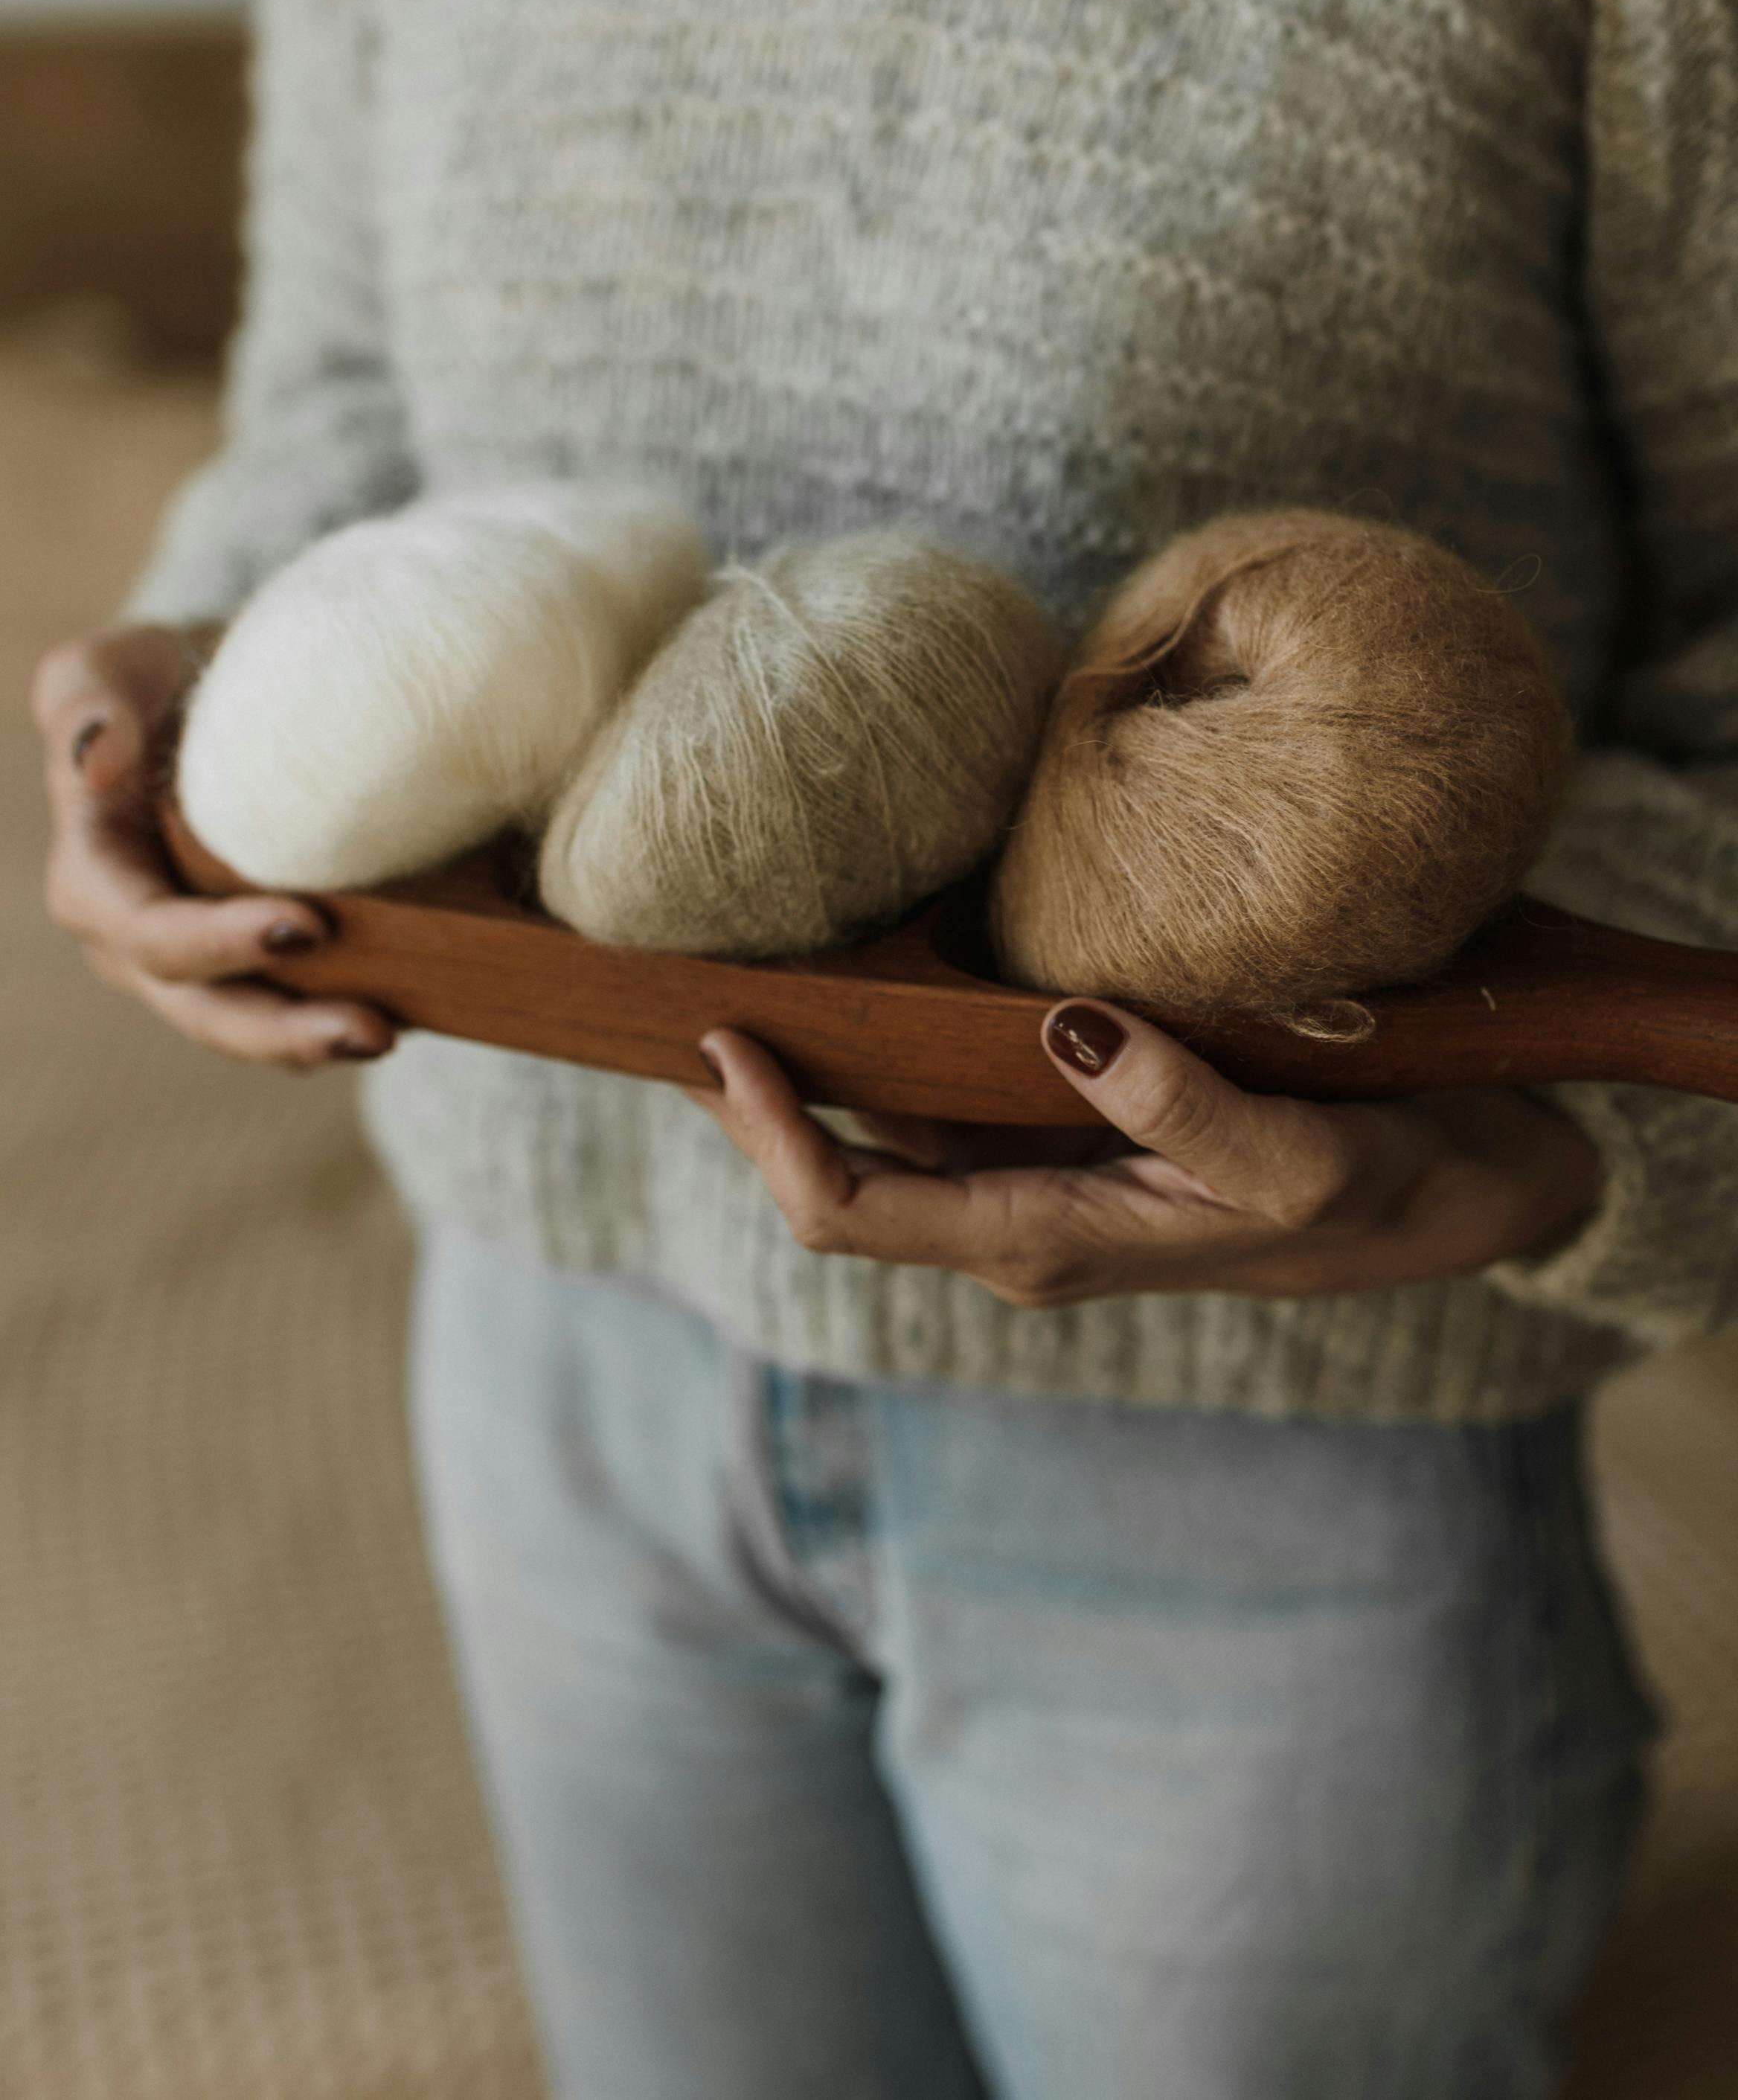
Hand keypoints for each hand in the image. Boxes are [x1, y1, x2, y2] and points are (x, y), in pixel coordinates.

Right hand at [34, 625, 395, 1069]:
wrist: (210, 695)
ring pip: (254, 1026)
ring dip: (318, 1041)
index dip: (219, 944)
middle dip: (283, 1032)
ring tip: (391, 1034)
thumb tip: (98, 760)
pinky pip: (296, 1003)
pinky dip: (341, 1009)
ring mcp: (201, 963)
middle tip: (373, 1029)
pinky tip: (412, 1008)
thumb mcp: (105, 670)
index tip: (307, 927)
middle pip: (205, 1010)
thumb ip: (91, 703)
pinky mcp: (257, 963)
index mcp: (96, 882)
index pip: (150, 934)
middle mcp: (140, 943)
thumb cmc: (147, 681)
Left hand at [688, 1001, 1601, 1306]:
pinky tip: (857, 989)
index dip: (776, 1140)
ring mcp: (1047, 1186)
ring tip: (739, 979)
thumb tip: (1070, 1026)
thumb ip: (1186, 1105)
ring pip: (886, 1143)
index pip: (861, 1213)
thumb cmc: (1390, 1181)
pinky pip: (945, 1108)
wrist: (1467, 1193)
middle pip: (844, 1179)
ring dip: (812, 1080)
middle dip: (758, 1106)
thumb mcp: (1301, 1155)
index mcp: (1053, 1242)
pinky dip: (884, 1058)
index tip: (725, 1040)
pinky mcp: (1078, 1141)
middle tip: (683, 995)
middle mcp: (1027, 1225)